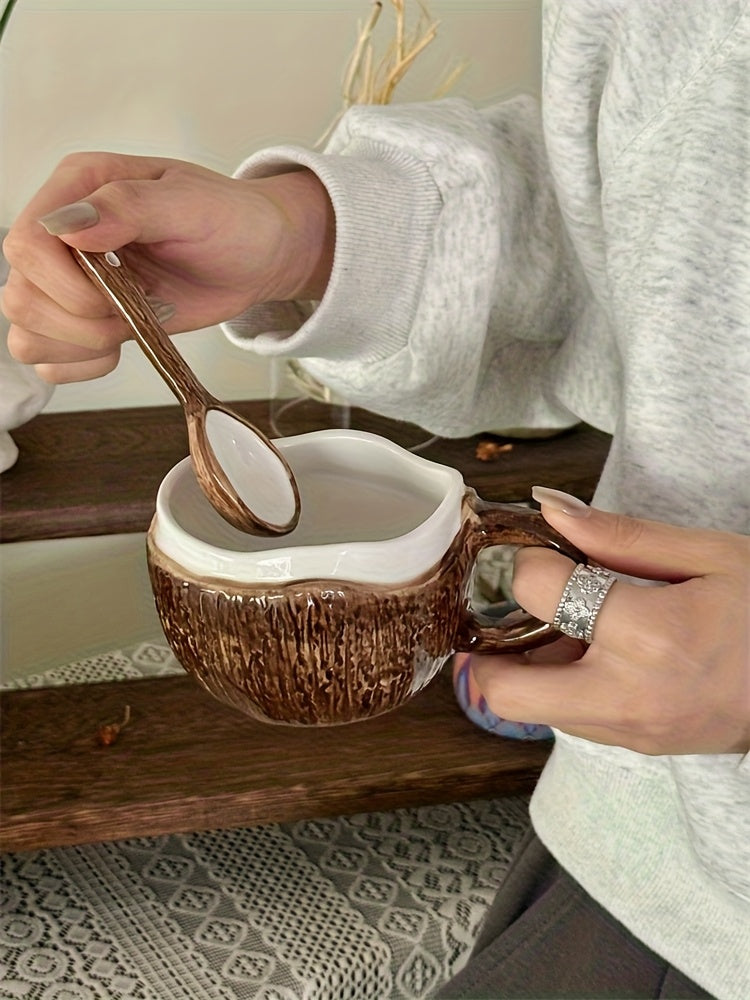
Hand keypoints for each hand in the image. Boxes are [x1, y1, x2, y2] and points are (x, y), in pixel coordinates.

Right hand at [1, 152, 334, 382]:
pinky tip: (117, 349)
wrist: (258, 256)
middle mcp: (62, 235)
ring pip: (26, 332)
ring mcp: (69, 281)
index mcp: (78, 189)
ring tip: (127, 328)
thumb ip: (129, 207)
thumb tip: (70, 225)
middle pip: (21, 296)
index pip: (26, 243)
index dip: (64, 284)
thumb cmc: (231, 220)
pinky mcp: (85, 320)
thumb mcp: (191, 204)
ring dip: (77, 346)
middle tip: (132, 312)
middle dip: (78, 321)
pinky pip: (47, 360)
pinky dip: (78, 366)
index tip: (116, 293)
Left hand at [465, 488, 749, 754]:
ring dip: (522, 664)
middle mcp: (629, 695)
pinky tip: (590, 649)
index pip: (537, 592)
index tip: (542, 551)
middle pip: (503, 689)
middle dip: (485, 646)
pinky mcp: (636, 746)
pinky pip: (568, 718)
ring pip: (530, 710)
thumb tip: (548, 509)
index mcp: (651, 635)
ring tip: (559, 622)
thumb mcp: (710, 555)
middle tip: (505, 606)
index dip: (526, 560)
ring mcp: (631, 731)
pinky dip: (557, 683)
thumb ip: (622, 535)